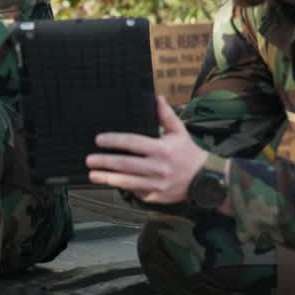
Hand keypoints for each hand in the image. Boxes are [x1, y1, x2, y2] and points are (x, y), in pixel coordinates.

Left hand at [85, 96, 207, 203]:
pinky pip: (136, 192)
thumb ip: (166, 115)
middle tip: (89, 159)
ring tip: (93, 174)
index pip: (133, 143)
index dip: (114, 141)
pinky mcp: (156, 196)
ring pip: (127, 182)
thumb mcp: (180, 131)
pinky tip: (110, 183)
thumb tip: (156, 97)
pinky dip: (123, 188)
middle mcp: (159, 167)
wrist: (206, 179)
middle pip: (126, 164)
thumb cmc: (189, 152)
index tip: (99, 140)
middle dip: (105, 162)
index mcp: (162, 149)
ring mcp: (157, 184)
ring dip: (108, 178)